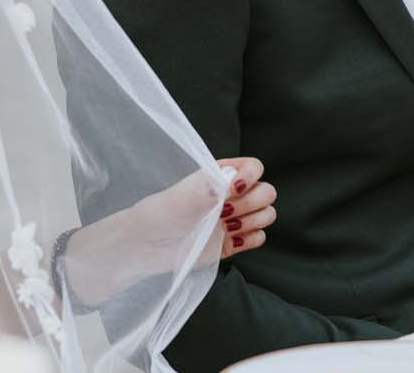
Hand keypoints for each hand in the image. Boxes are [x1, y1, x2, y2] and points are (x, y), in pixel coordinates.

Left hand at [62, 157, 276, 302]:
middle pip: (266, 191)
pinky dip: (251, 240)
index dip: (251, 176)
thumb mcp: (182, 197)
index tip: (234, 189)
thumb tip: (236, 181)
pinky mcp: (232, 242)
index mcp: (219, 176)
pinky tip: (231, 240)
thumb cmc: (159, 214)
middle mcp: (230, 195)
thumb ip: (211, 188)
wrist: (146, 248)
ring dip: (253, 220)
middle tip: (225, 213)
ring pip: (267, 214)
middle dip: (252, 203)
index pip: (253, 167)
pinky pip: (259, 238)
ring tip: (227, 227)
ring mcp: (233, 219)